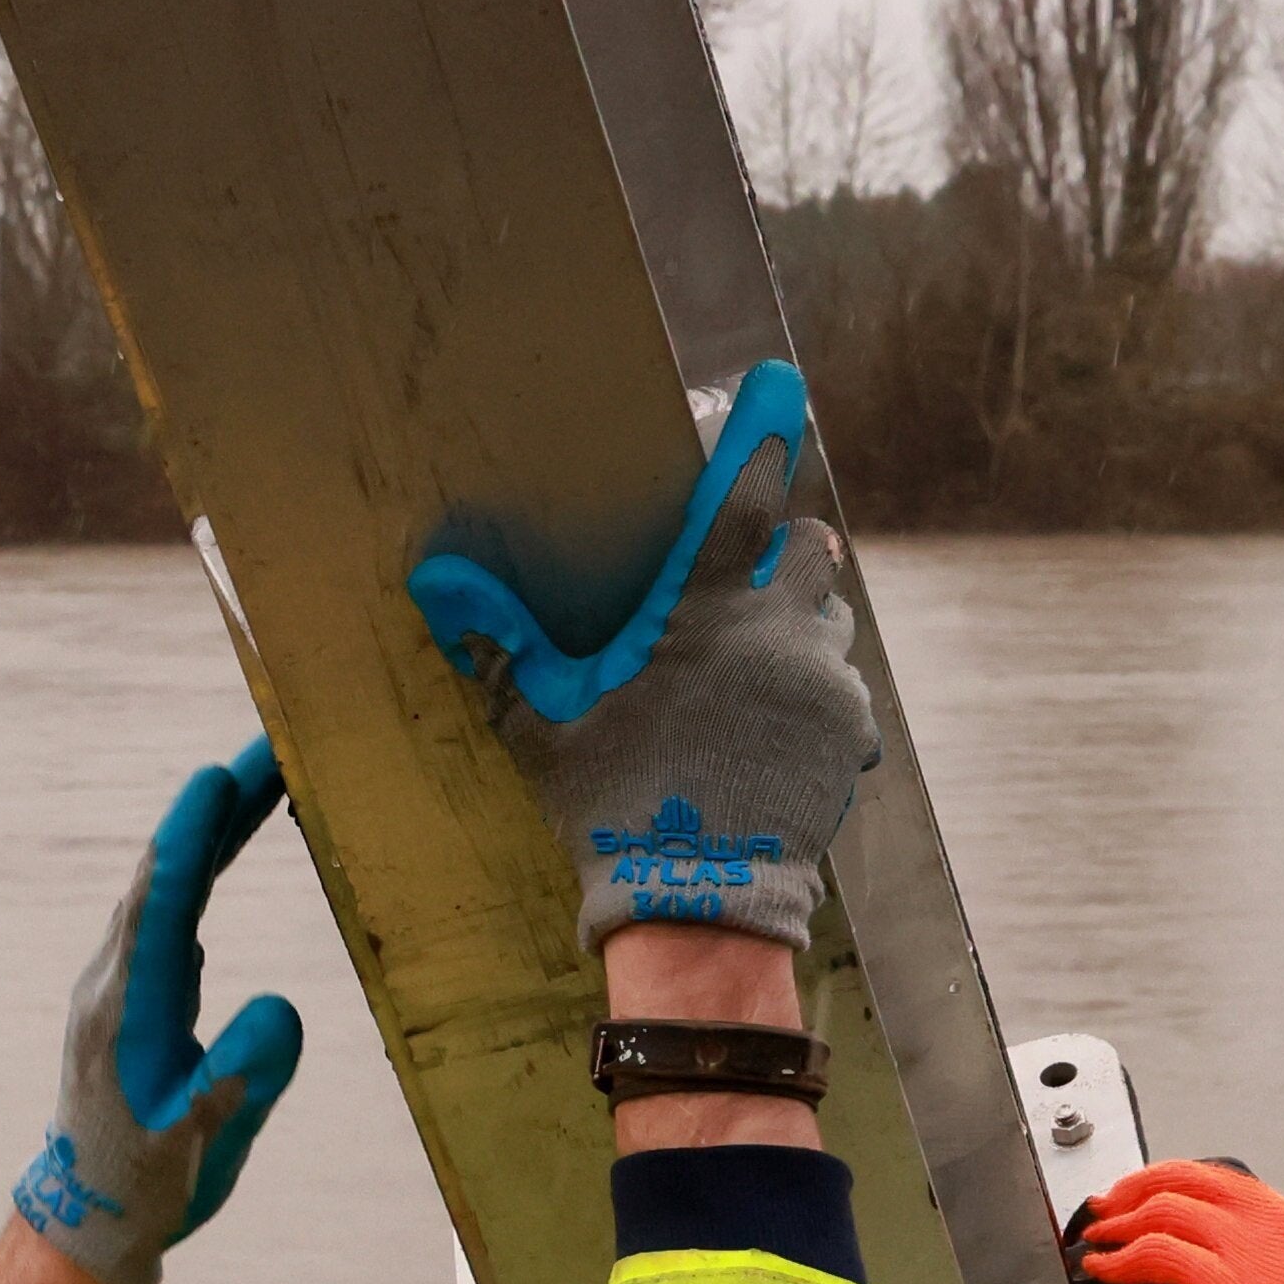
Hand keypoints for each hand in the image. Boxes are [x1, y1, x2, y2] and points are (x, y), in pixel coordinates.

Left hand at [3, 747, 310, 1283]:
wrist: (92, 1220)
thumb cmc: (148, 1184)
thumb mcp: (201, 1142)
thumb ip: (241, 1078)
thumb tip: (282, 1009)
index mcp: (128, 1009)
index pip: (159, 903)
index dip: (190, 838)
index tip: (220, 775)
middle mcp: (117, 981)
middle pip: (167, 874)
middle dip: (218, 808)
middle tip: (274, 746)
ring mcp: (123, 982)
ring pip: (168, 886)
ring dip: (215, 828)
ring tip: (268, 774)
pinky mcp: (137, 991)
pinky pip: (171, 908)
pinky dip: (205, 864)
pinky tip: (233, 839)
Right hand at [411, 359, 872, 946]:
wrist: (699, 901)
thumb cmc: (615, 803)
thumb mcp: (543, 721)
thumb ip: (498, 644)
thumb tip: (435, 577)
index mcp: (709, 604)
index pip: (745, 492)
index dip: (762, 431)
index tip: (778, 383)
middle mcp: (782, 628)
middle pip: (811, 545)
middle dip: (785, 547)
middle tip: (743, 580)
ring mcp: (826, 682)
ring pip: (827, 619)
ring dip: (796, 626)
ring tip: (744, 674)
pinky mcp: (849, 737)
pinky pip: (841, 691)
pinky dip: (810, 697)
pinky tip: (769, 733)